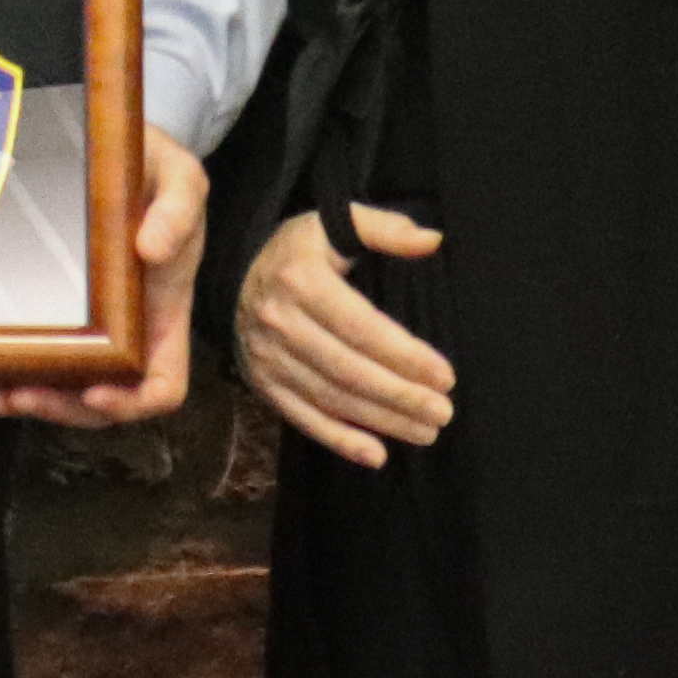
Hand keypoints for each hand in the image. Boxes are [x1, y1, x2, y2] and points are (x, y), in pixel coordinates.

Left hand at [0, 131, 210, 426]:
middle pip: (104, 399)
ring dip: (29, 399)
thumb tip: (153, 249)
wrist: (120, 151)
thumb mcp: (181, 178)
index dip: (133, 401)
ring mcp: (93, 326)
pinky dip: (8, 375)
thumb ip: (179, 209)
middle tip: (23, 394)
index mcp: (164, 312)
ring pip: (65, 387)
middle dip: (63, 407)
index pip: (163, 385)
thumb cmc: (156, 171)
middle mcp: (131, 330)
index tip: (95, 391)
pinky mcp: (57, 309)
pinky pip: (37, 355)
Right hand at [235, 203, 454, 465]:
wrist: (232, 274)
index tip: (445, 376)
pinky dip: (339, 440)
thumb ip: (385, 228)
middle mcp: (280, 323)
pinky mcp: (262, 383)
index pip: (361, 327)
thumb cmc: (298, 250)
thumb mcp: (334, 222)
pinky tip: (376, 454)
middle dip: (400, 396)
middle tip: (443, 412)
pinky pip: (303, 417)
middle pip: (348, 370)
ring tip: (426, 432)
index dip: (404, 355)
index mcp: (302, 281)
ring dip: (381, 421)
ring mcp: (268, 358)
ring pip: (331, 398)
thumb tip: (432, 241)